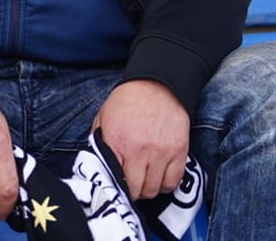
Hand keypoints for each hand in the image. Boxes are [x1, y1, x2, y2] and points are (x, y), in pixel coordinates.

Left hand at [92, 80, 190, 200]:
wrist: (157, 84)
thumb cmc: (129, 100)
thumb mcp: (104, 116)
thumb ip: (99, 141)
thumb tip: (96, 162)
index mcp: (117, 141)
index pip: (116, 180)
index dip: (116, 186)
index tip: (118, 185)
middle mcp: (139, 150)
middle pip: (137, 190)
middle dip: (133, 191)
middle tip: (132, 185)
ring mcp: (161, 152)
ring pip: (154, 189)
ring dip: (149, 188)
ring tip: (145, 179)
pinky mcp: (179, 151)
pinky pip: (173, 181)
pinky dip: (166, 184)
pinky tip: (159, 176)